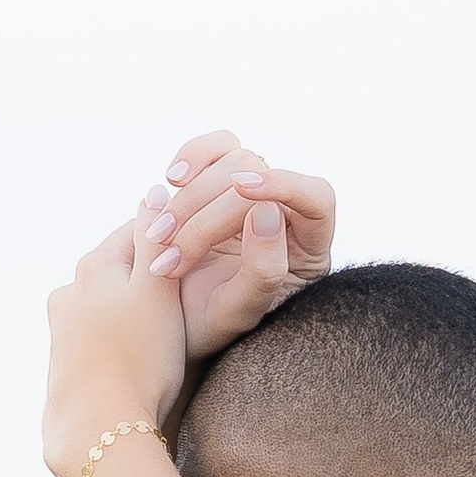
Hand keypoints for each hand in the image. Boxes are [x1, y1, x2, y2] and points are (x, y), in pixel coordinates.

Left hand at [43, 214, 189, 476]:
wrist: (100, 426)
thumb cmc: (140, 357)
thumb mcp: (158, 288)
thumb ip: (157, 238)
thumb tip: (154, 191)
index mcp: (94, 264)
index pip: (141, 230)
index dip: (178, 234)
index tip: (207, 246)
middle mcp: (70, 289)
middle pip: (123, 266)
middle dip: (154, 273)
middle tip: (193, 288)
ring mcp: (63, 326)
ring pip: (110, 301)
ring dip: (136, 306)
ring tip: (168, 327)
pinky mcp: (65, 360)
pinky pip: (101, 334)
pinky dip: (122, 336)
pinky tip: (139, 354)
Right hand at [138, 127, 336, 367]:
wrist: (167, 321)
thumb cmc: (209, 328)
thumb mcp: (235, 314)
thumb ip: (262, 272)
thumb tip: (266, 212)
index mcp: (308, 249)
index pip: (317, 197)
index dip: (284, 184)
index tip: (240, 190)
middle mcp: (286, 214)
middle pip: (261, 179)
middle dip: (206, 215)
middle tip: (168, 253)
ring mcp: (253, 194)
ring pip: (235, 159)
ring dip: (189, 197)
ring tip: (158, 237)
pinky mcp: (221, 181)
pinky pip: (215, 148)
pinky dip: (191, 157)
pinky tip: (170, 182)